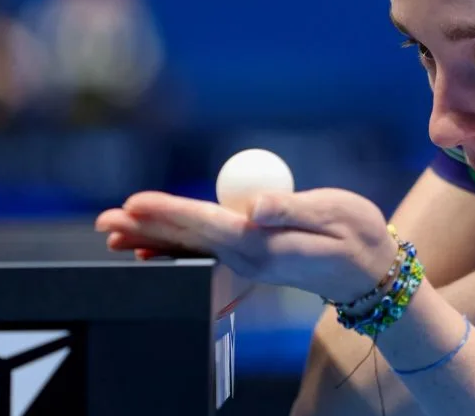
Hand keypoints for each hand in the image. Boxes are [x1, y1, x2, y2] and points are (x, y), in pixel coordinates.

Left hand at [95, 188, 398, 303]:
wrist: (370, 271)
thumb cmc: (358, 236)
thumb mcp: (334, 213)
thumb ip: (292, 208)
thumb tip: (255, 207)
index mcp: (265, 246)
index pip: (208, 225)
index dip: (170, 212)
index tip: (136, 202)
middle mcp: (249, 260)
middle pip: (189, 241)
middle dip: (145, 228)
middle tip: (104, 220)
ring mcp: (248, 264)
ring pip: (190, 249)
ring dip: (151, 238)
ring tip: (114, 232)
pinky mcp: (251, 261)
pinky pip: (203, 254)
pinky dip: (174, 247)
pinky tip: (151, 248)